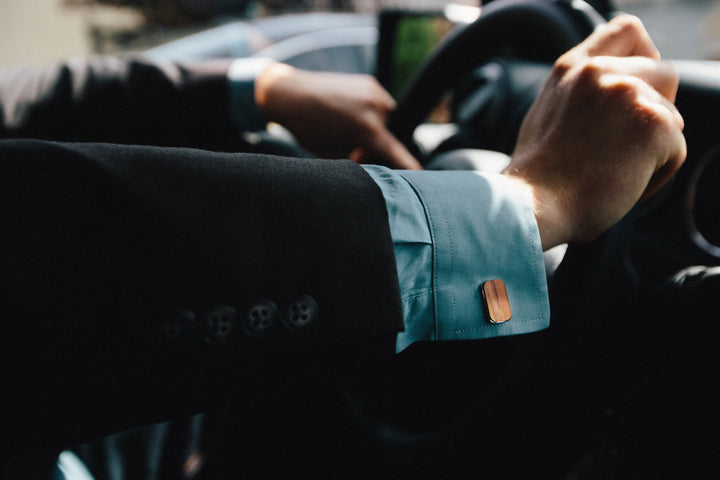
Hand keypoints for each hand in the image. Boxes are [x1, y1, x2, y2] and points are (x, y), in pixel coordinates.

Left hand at [255, 63, 420, 169]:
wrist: (291, 94)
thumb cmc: (310, 129)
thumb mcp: (335, 154)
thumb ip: (360, 160)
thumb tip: (377, 163)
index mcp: (366, 127)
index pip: (395, 151)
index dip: (408, 165)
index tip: (420, 173)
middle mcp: (375, 105)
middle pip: (390, 136)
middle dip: (377, 147)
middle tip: (355, 153)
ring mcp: (374, 91)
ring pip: (387, 120)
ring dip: (376, 130)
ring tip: (350, 131)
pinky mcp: (370, 82)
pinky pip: (381, 106)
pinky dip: (372, 115)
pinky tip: (350, 117)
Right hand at [504, 15, 685, 249]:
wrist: (532, 206)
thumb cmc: (536, 177)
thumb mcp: (547, 114)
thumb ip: (580, 93)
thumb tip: (612, 96)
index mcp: (572, 68)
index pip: (627, 30)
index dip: (644, 56)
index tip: (636, 88)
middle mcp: (600, 73)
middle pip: (664, 74)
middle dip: (656, 110)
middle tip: (625, 145)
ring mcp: (628, 94)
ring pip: (672, 116)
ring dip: (653, 149)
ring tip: (614, 172)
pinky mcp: (652, 124)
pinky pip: (677, 149)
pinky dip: (657, 176)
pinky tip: (623, 186)